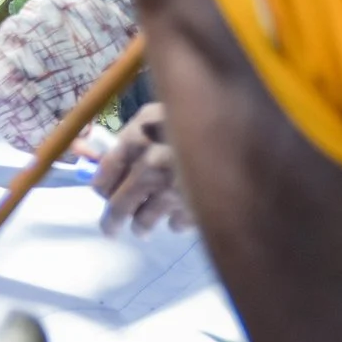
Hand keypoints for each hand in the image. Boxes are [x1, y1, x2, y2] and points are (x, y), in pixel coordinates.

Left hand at [84, 103, 189, 235]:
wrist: (239, 127)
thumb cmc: (196, 111)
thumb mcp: (159, 114)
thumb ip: (137, 136)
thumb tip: (116, 161)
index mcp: (135, 136)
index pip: (106, 171)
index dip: (103, 186)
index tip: (102, 195)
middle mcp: (148, 165)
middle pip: (120, 203)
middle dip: (113, 219)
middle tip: (109, 230)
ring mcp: (171, 188)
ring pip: (145, 220)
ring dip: (142, 225)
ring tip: (141, 229)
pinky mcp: (195, 207)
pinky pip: (177, 223)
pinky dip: (176, 222)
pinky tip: (177, 221)